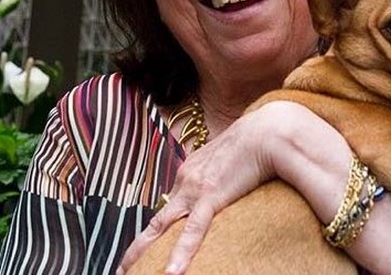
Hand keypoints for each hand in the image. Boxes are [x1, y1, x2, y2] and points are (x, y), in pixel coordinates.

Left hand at [118, 104, 279, 274]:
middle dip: (138, 248)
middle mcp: (186, 179)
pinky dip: (181, 253)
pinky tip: (171, 274)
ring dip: (142, 253)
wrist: (268, 130)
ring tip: (127, 273)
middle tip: (122, 269)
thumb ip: (221, 174)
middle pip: (156, 221)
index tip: (147, 247)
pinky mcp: (211, 195)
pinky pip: (193, 231)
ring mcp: (194, 188)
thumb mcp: (230, 158)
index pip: (168, 206)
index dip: (156, 231)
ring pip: (161, 228)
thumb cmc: (255, 140)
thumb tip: (225, 186)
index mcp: (190, 170)